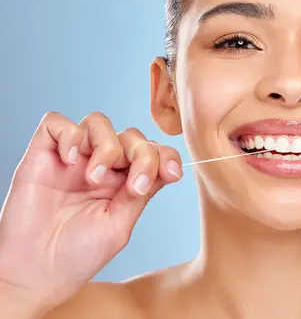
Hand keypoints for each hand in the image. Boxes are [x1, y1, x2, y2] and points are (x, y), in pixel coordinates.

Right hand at [0, 112, 181, 307]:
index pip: (153, 152)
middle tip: (132, 187)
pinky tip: (68, 160)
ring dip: (106, 146)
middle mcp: (101, 165)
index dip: (166, 156)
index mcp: (124, 181)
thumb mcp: (119, 226)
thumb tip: (164, 168)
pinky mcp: (43, 154)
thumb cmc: (76, 256)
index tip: (172, 174)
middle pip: (131, 135)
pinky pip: (56, 122)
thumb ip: (141, 194)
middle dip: (141, 155)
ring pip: (99, 122)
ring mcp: (72, 158)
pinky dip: (69, 134)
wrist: (34, 273)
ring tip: (93, 178)